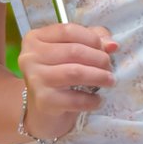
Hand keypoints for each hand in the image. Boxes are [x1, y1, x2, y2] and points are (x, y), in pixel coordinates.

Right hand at [17, 17, 114, 140]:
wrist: (43, 112)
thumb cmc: (59, 75)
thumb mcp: (72, 51)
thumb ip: (92, 40)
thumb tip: (112, 45)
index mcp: (35, 38)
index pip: (68, 30)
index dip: (92, 38)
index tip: (105, 49)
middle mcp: (30, 57)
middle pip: (73, 51)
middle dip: (99, 58)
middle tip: (110, 67)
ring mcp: (35, 79)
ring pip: (75, 72)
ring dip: (99, 76)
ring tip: (110, 81)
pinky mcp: (43, 101)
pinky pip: (75, 99)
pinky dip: (91, 99)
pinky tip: (98, 100)